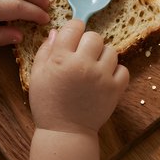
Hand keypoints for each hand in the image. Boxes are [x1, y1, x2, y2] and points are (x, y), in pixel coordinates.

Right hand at [28, 19, 128, 133]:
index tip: (73, 38)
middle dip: (88, 43)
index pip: (74, 26)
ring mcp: (101, 77)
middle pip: (95, 36)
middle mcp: (83, 65)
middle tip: (82, 57)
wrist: (65, 133)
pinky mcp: (115, 89)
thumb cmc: (47, 104)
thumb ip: (45, 51)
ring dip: (102, 57)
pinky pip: (123, 69)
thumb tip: (56, 31)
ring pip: (110, 51)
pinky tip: (103, 79)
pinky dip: (115, 72)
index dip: (74, 29)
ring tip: (92, 70)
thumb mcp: (37, 75)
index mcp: (61, 59)